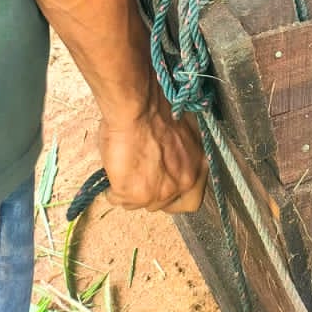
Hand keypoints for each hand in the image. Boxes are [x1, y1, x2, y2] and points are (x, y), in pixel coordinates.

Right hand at [99, 85, 206, 213]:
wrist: (140, 106)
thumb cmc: (158, 108)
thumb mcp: (181, 133)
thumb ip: (180, 155)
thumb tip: (168, 160)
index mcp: (197, 166)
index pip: (191, 199)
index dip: (176, 194)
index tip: (164, 184)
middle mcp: (183, 184)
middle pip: (165, 204)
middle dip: (152, 192)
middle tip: (141, 176)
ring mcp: (160, 193)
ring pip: (141, 204)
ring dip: (132, 191)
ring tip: (125, 169)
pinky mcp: (136, 196)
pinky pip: (119, 200)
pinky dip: (114, 189)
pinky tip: (114, 171)